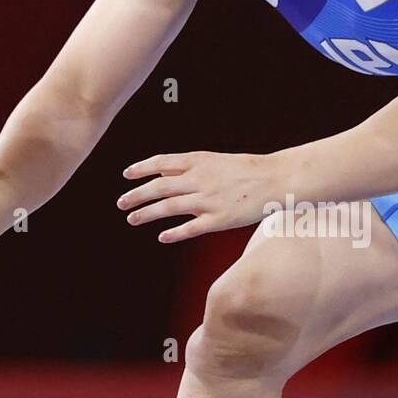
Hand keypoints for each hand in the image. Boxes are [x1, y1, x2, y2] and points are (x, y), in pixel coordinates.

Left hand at [118, 150, 285, 241]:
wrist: (276, 179)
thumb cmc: (245, 169)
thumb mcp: (214, 160)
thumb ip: (189, 167)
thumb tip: (161, 173)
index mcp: (199, 161)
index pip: (162, 162)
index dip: (141, 168)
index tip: (126, 174)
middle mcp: (200, 179)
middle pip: (159, 187)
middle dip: (137, 195)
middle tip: (121, 203)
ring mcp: (209, 200)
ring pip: (169, 207)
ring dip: (147, 214)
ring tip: (132, 219)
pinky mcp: (220, 219)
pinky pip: (191, 228)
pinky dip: (174, 233)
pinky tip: (162, 237)